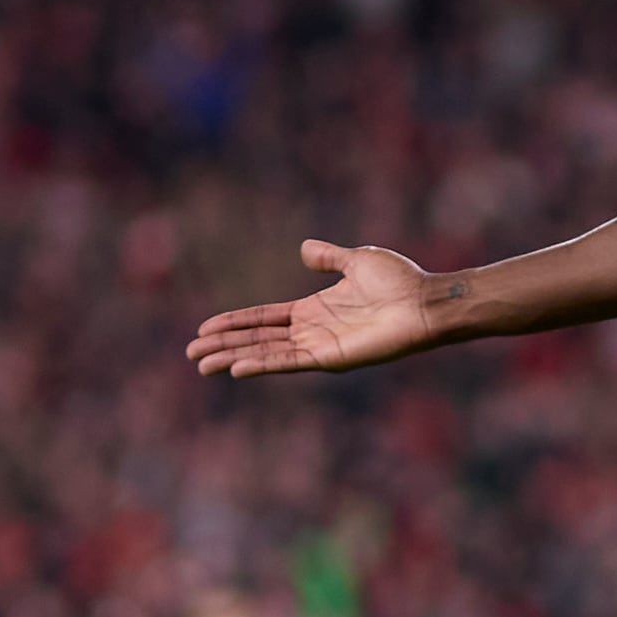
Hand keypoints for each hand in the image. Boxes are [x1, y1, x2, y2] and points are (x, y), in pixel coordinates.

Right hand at [188, 242, 441, 378]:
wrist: (424, 301)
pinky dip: (263, 364)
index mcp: (314, 309)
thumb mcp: (356, 260)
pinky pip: (290, 361)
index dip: (235, 322)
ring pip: (266, 353)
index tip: (205, 327)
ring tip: (202, 364)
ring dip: (233, 357)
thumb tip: (305, 248)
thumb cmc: (399, 281)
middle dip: (223, 345)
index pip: (264, 318)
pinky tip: (238, 368)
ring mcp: (320, 346)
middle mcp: (312, 330)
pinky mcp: (331, 357)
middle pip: (257, 339)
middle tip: (192, 352)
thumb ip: (329, 257)